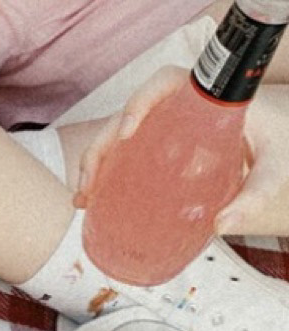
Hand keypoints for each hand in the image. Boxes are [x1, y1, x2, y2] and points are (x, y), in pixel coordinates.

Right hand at [75, 65, 288, 235]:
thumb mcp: (274, 164)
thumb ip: (257, 191)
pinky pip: (121, 156)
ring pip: (115, 138)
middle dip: (100, 148)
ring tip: (83, 198)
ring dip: (92, 165)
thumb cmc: (277, 142)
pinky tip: (90, 202)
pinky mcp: (154, 152)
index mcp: (201, 98)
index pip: (162, 83)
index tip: (128, 130)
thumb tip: (222, 225)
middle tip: (92, 181)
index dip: (139, 101)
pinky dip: (102, 177)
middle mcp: (173, 110)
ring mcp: (160, 131)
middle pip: (125, 116)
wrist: (277, 145)